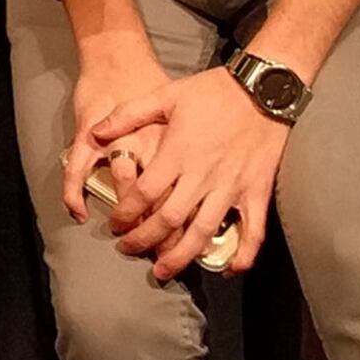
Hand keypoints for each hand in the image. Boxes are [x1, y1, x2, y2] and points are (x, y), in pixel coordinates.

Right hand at [58, 51, 173, 232]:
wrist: (119, 57)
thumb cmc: (148, 84)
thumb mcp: (177, 114)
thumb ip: (188, 145)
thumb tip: (207, 180)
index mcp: (172, 141)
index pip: (183, 187)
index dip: (184, 219)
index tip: (185, 241)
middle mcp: (147, 142)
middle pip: (157, 192)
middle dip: (158, 227)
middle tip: (159, 250)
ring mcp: (116, 138)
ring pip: (123, 186)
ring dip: (125, 216)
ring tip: (125, 235)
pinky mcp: (88, 133)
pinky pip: (78, 170)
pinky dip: (73, 193)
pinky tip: (78, 212)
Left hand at [91, 63, 288, 278]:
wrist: (263, 88)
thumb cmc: (213, 91)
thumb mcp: (166, 94)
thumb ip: (129, 114)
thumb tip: (96, 132)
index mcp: (178, 153)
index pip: (144, 193)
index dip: (125, 213)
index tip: (116, 224)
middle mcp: (203, 175)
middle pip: (168, 219)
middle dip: (144, 239)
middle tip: (128, 249)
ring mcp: (232, 186)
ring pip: (203, 231)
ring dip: (181, 255)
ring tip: (163, 270)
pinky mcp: (257, 191)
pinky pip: (253, 230)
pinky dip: (243, 253)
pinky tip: (228, 269)